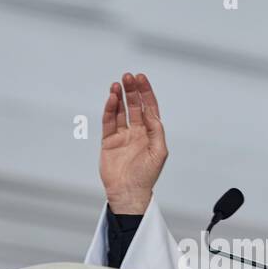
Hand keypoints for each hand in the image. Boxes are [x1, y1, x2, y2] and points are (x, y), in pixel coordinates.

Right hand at [100, 72, 166, 213]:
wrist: (128, 192)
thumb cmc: (146, 175)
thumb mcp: (159, 151)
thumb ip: (156, 129)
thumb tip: (150, 112)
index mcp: (150, 133)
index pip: (149, 108)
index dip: (146, 92)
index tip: (141, 78)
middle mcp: (136, 131)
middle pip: (134, 105)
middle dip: (131, 90)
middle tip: (128, 76)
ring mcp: (122, 135)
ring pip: (120, 111)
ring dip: (119, 97)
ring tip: (117, 85)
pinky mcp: (108, 141)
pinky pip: (108, 122)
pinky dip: (109, 109)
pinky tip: (110, 99)